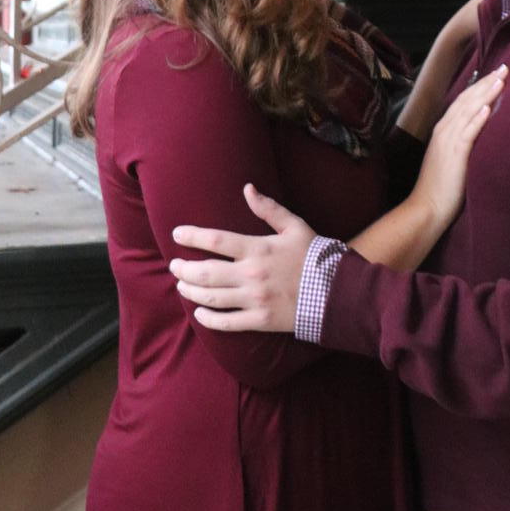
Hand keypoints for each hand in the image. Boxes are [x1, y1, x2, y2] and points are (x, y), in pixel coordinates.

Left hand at [169, 184, 313, 332]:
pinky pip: (226, 323)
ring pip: (211, 297)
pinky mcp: (259, 320)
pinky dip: (208, 319)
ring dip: (190, 291)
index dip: (192, 236)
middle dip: (184, 269)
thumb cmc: (313, 255)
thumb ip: (269, 208)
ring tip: (181, 285)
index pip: (216, 240)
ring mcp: (254, 299)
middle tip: (174, 265)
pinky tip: (198, 314)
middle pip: (206, 272)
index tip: (177, 235)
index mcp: (258, 248)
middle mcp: (251, 274)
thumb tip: (248, 188)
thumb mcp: (294, 225)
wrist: (335, 291)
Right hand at [409, 65, 505, 234]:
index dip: (480, 86)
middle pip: (467, 100)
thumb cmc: (441, 189)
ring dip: (486, 93)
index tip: (496, 74)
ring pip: (469, 111)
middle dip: (486, 82)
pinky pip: (468, 132)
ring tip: (502, 79)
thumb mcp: (451, 160)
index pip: (463, 101)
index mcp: (443, 130)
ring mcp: (448, 141)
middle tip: (505, 67)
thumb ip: (462, 144)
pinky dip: (478, 118)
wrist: (426, 208)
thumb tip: (481, 136)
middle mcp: (444, 130)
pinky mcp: (455, 154)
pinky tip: (488, 107)